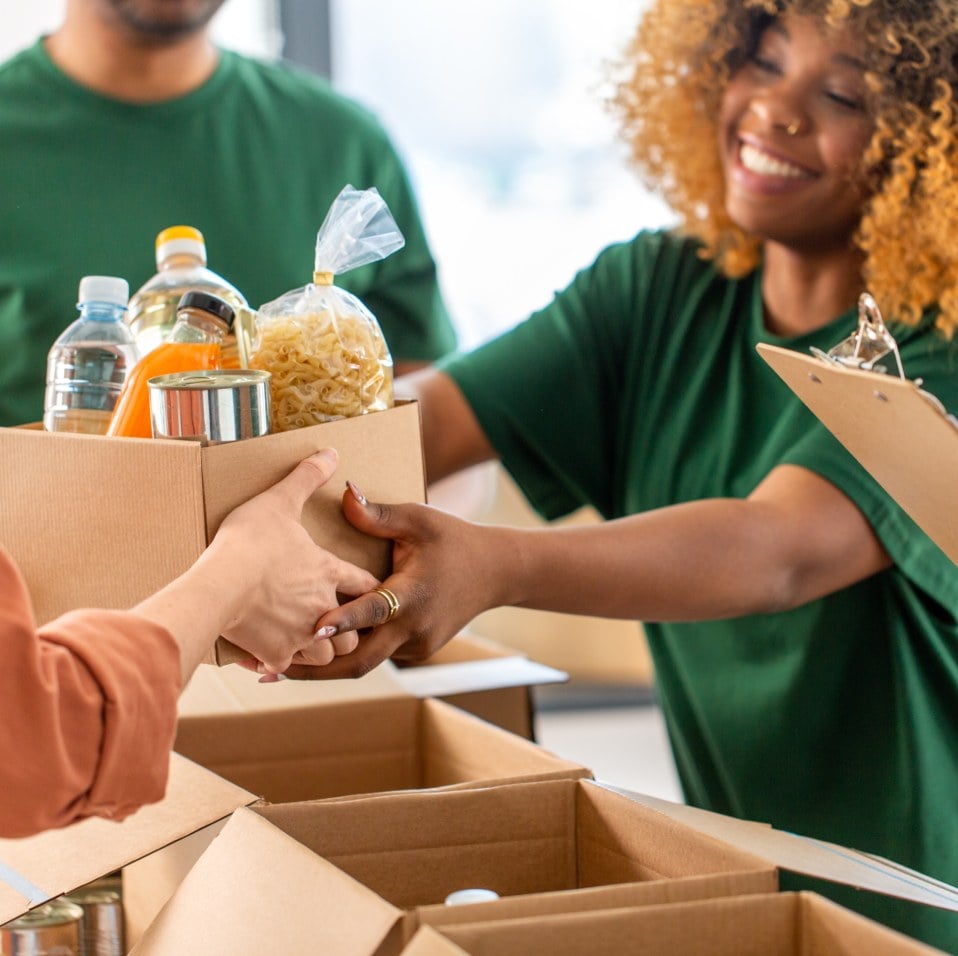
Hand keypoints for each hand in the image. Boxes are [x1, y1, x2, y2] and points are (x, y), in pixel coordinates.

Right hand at [200, 449, 378, 673]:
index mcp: (327, 571)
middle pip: (353, 628)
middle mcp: (322, 606)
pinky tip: (266, 657)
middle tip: (338, 622)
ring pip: (327, 655)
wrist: (220, 585)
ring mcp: (300, 634)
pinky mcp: (275, 654)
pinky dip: (279, 664)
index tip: (371, 592)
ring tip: (307, 642)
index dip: (370, 588)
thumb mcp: (279, 500)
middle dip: (350, 628)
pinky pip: (286, 667)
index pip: (364, 584)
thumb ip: (306, 477)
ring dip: (320, 650)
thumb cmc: (250, 541)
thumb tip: (330, 452)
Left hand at [278, 481, 504, 679]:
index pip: (373, 611)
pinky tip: (313, 654)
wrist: (496, 573)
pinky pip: (377, 655)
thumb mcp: (419, 520)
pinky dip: (348, 654)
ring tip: (275, 666)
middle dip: (315, 669)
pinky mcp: (415, 651)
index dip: (343, 622)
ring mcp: (416, 645)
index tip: (311, 630)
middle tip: (268, 669)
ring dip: (325, 666)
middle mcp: (413, 628)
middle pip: (360, 662)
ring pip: (365, 662)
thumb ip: (379, 514)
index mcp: (413, 594)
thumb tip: (344, 492)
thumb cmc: (454, 540)